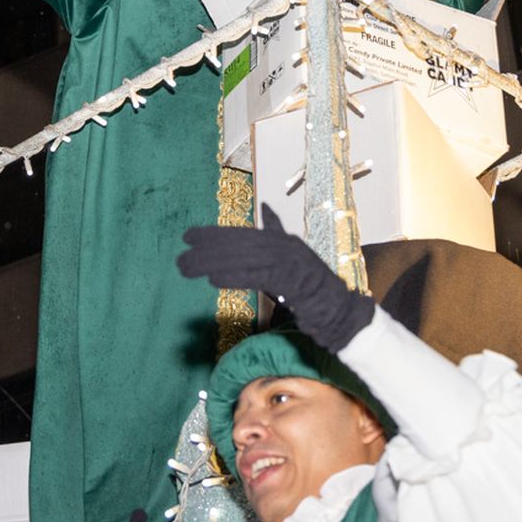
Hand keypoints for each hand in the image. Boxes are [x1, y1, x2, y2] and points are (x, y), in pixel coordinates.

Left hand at [178, 205, 375, 352]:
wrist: (341, 313)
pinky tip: (213, 280)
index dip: (213, 234)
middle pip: (238, 244)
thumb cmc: (313, 292)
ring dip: (212, 263)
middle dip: (207, 249)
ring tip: (188, 268)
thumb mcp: (290, 262)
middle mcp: (285, 246)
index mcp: (282, 241)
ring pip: (243, 259)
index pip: (241, 234)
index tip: (188, 236)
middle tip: (181, 255)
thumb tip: (266, 209)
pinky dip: (234, 277)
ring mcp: (290, 261)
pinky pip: (257, 276)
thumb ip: (276, 237)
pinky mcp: (293, 281)